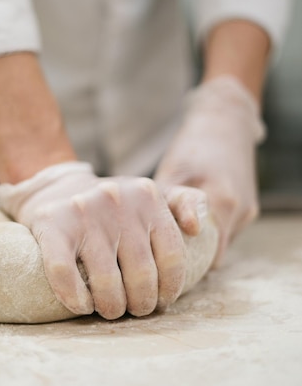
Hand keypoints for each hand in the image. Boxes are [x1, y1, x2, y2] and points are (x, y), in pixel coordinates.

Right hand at [0, 162, 196, 319]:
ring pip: (107, 284)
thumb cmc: (112, 206)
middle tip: (134, 309)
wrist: (56, 188)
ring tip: (110, 309)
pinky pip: (65, 274)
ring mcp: (84, 211)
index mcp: (148, 196)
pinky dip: (75, 299)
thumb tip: (197, 228)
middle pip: (142, 276)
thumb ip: (184, 202)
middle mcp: (118, 200)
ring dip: (111, 308)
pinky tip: (81, 305)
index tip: (161, 301)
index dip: (169, 289)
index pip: (173, 257)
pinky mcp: (51, 224)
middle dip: (141, 304)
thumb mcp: (150, 196)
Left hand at [154, 76, 264, 265]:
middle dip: (187, 256)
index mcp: (221, 202)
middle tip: (157, 252)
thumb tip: (138, 237)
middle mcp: (239, 211)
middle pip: (211, 253)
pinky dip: (207, 229)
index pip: (204, 259)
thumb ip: (166, 206)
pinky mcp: (248, 207)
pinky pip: (224, 229)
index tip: (157, 265)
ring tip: (170, 232)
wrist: (227, 119)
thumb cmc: (194, 145)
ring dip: (198, 241)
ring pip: (218, 242)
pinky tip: (189, 217)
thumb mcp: (173, 172)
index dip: (181, 266)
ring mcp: (246, 211)